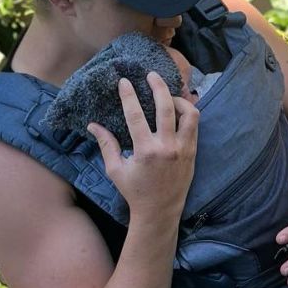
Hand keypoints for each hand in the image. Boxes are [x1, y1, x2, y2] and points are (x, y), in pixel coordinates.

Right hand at [87, 73, 197, 219]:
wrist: (160, 212)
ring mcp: (183, 150)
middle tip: (151, 75)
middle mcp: (167, 148)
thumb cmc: (135, 192)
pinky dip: (188, 114)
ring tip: (169, 94)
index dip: (129, 95)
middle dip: (158, 86)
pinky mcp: (192, 153)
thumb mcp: (115, 170)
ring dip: (179, 100)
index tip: (125, 81)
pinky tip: (179, 108)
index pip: (136, 115)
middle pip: (166, 107)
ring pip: (189, 114)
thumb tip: (93, 125)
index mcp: (146, 151)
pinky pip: (194, 126)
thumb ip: (106, 145)